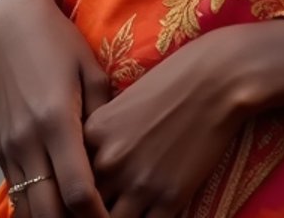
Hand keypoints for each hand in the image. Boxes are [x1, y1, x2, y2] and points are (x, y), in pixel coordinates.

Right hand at [0, 0, 109, 217]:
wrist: (12, 22)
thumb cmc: (60, 42)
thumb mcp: (91, 72)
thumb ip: (102, 119)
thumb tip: (115, 161)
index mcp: (56, 120)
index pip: (77, 191)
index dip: (98, 215)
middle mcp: (27, 140)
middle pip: (48, 212)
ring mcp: (8, 146)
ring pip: (27, 209)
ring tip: (78, 216)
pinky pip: (16, 191)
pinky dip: (35, 205)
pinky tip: (57, 203)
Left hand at [83, 20, 283, 217]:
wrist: (216, 79)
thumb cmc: (171, 81)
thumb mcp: (122, 103)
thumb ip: (101, 138)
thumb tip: (89, 168)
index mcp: (93, 135)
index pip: (68, 182)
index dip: (70, 198)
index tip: (76, 203)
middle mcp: (110, 163)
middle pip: (84, 209)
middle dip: (89, 213)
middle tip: (99, 210)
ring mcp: (139, 184)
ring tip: (123, 214)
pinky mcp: (169, 199)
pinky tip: (150, 216)